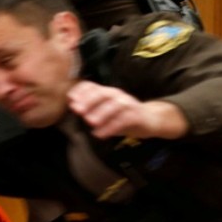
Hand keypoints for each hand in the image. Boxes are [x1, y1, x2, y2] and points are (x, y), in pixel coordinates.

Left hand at [67, 81, 187, 139]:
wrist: (151, 120)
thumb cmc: (123, 115)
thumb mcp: (106, 110)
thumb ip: (90, 107)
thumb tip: (72, 104)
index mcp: (108, 92)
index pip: (93, 86)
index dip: (81, 91)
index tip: (70, 99)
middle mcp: (117, 95)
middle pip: (103, 93)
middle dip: (89, 100)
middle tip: (77, 110)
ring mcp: (128, 104)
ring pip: (114, 106)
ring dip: (101, 113)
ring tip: (89, 122)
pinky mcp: (136, 116)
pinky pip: (123, 120)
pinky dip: (111, 127)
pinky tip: (100, 134)